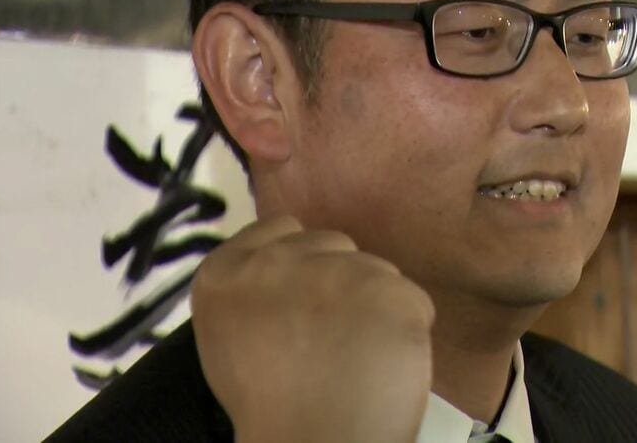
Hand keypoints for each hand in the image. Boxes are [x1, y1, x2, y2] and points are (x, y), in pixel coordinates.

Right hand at [191, 214, 434, 442]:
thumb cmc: (272, 409)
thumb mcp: (233, 336)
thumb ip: (258, 288)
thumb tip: (300, 264)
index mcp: (225, 272)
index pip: (281, 228)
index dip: (301, 262)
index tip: (304, 301)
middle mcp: (277, 261)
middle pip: (333, 243)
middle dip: (340, 281)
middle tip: (332, 338)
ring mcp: (336, 272)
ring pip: (376, 270)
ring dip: (376, 305)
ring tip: (357, 358)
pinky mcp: (389, 292)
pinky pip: (412, 298)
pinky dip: (408, 329)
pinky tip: (384, 365)